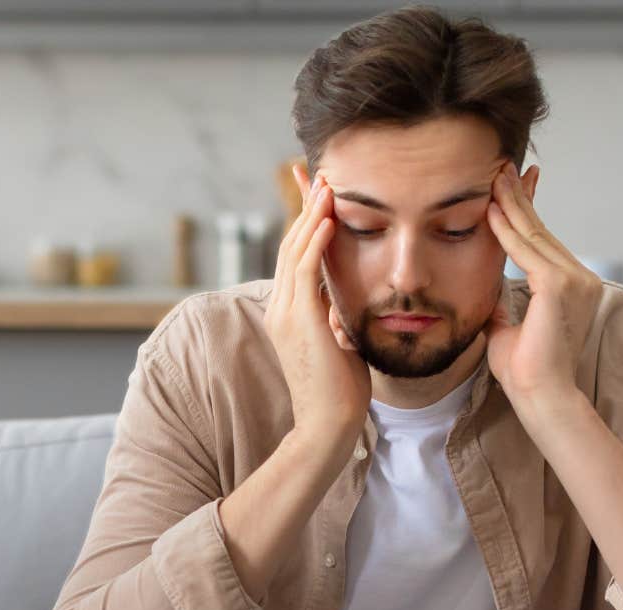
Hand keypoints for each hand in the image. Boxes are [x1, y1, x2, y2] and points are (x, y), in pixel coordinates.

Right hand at [266, 163, 371, 443]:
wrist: (328, 424)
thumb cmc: (339, 392)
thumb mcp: (338, 343)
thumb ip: (333, 320)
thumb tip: (340, 307)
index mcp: (289, 312)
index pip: (295, 256)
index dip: (305, 222)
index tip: (316, 193)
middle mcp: (281, 306)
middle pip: (290, 243)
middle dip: (305, 206)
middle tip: (319, 173)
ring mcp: (286, 311)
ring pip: (295, 249)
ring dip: (312, 213)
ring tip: (327, 183)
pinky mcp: (299, 318)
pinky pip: (305, 267)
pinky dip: (315, 238)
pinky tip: (329, 216)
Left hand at [483, 162, 602, 409]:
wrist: (541, 395)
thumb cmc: (525, 371)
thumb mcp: (509, 328)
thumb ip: (504, 306)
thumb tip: (489, 294)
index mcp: (572, 285)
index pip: (543, 241)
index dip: (525, 212)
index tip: (508, 188)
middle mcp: (580, 277)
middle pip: (541, 230)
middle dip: (518, 197)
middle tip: (500, 167)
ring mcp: (574, 279)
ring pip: (535, 234)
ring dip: (510, 204)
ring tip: (492, 176)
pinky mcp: (560, 285)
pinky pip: (526, 250)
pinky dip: (505, 229)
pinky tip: (489, 210)